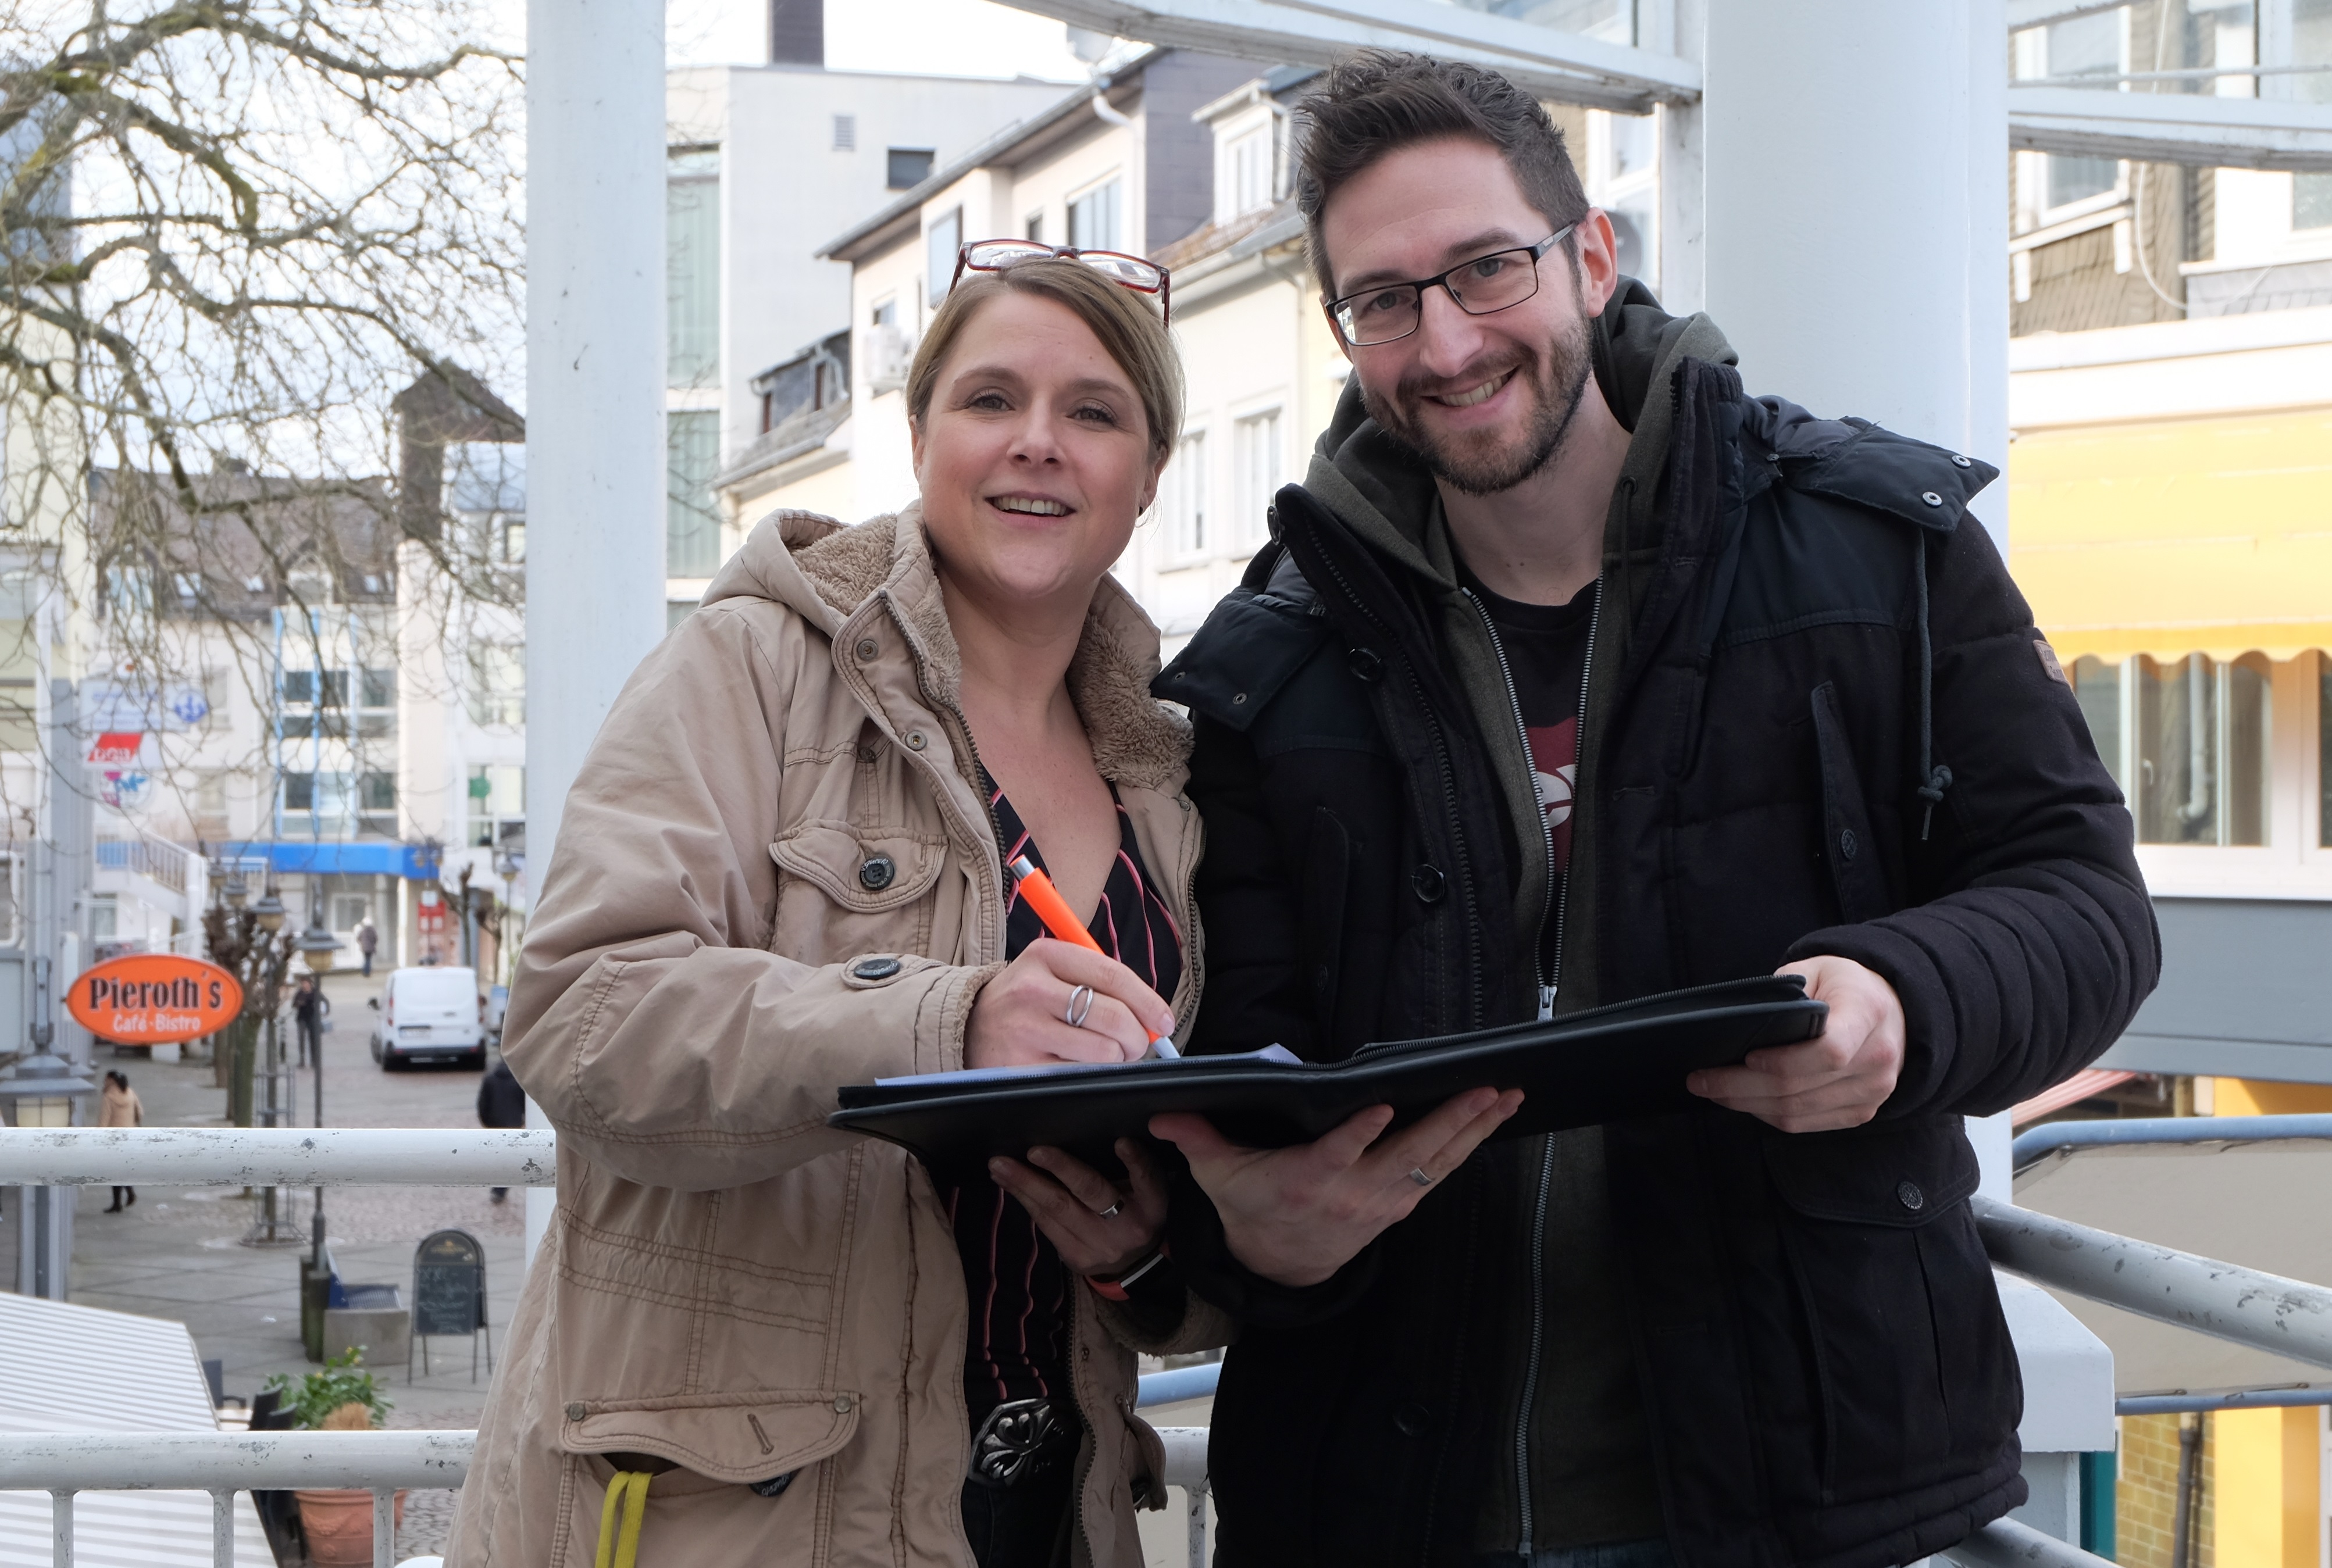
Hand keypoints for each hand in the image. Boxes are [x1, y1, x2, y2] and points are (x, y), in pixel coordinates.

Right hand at [964, 939, 1175, 1069]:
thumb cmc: (1026, 999)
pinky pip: (1080, 1077)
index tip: (1165, 1021)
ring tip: (1105, 1054)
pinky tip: (1079, 1066)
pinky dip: (1092, 1075)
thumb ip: (1101, 984)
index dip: (1149, 1001)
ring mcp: (1025, 1030)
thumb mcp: (1053, 971)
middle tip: (1137, 1044)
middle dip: (1138, 1037)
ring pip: (1103, 1052)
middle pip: (1115, 1018)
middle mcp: (1033, 989)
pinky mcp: (1021, 1067)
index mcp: (1046, 955)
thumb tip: (1154, 1018)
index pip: (1114, 975)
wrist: (965, 1025)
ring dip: (1116, 1059)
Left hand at [991, 1137, 1167, 1276]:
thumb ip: (1128, 1166)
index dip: (1135, 1162)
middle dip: (1059, 1169)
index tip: (1121, 1143)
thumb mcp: (1144, 1187)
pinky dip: (1024, 1200)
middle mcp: (1128, 1227)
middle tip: (1032, 1151)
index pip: (1146, 1179)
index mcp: (1152, 1204)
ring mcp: (1099, 1246)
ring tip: (999, 1165)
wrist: (1134, 1263)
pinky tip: (1006, 1183)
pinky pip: (1045, 1225)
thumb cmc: (1135, 1209)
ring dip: (1025, 1185)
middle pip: (1091, 1192)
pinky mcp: (1076, 1258)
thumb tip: (1081, 1132)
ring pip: (1056, 1211)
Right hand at [1150, 1087, 1522, 1287]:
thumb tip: (1160, 1114)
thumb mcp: (1218, 1176)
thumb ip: (1196, 1139)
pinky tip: (1490, 1120)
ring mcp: (1382, 1203)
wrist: (1277, 1270)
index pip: (1337, 1153)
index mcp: (1308, 1181)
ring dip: (1474, 1130)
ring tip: (1508, 1097)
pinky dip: (1467, 1146)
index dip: (1361, 1131)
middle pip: (1409, 1155)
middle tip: (1485, 1090)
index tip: (1382, 1106)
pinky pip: (1439, 1173)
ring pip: (1436, 1163)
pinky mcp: (1398, 1206)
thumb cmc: (1250, 1209)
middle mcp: (1353, 1194)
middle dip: (1451, 1122)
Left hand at [1687, 955, 1905, 1131]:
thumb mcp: (1815, 968)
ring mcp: (1873, 1092)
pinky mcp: (1861, 1112)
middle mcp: (1877, 1059)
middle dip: (1740, 1086)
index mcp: (1868, 1013)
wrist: (1893, 1008)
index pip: (1830, 1051)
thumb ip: (1784, 993)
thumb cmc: (1845, 984)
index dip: (1784, 1061)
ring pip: (1798, 1112)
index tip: (1747, 1056)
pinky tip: (1743, 1100)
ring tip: (1712, 1090)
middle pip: (1801, 1088)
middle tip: (1700, 1079)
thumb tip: (1741, 1027)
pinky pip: (1806, 1123)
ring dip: (1747, 1105)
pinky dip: (1768, 1114)